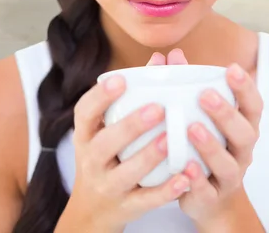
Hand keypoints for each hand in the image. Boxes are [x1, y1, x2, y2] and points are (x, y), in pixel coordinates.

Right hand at [67, 73, 190, 230]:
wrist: (93, 210)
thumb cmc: (107, 157)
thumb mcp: (106, 130)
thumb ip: (132, 96)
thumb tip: (160, 58)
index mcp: (86, 136)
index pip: (84, 113)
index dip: (100, 96)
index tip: (121, 79)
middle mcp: (92, 161)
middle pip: (105, 143)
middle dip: (130, 126)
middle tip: (157, 108)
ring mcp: (108, 186)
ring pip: (126, 173)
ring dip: (148, 156)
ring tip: (170, 139)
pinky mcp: (126, 207)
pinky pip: (146, 200)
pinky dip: (165, 191)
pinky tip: (184, 178)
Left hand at [147, 49, 262, 224]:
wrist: (211, 201)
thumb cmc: (204, 148)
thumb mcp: (200, 117)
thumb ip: (186, 87)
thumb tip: (168, 56)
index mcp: (243, 127)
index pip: (253, 106)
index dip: (246, 88)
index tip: (232, 68)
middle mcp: (242, 151)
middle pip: (244, 132)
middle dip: (226, 113)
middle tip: (205, 96)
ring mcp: (230, 176)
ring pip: (228, 163)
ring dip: (211, 145)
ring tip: (192, 128)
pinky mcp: (212, 198)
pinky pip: (208, 190)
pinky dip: (197, 179)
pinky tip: (185, 166)